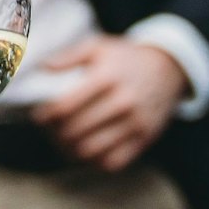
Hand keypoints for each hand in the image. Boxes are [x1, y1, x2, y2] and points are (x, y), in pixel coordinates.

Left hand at [31, 35, 186, 171]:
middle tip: (48, 131)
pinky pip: (113, 162)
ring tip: (61, 143)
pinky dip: (93, 162)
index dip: (45, 116)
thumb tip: (42, 68)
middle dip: (54, 134)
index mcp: (106, 78)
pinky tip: (84, 151)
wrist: (170, 68)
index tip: (38, 116)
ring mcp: (136, 123)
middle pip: (75, 131)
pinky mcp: (145, 139)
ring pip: (91, 151)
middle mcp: (122, 102)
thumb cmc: (126, 58)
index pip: (65, 106)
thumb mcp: (97, 47)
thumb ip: (68, 56)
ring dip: (69, 151)